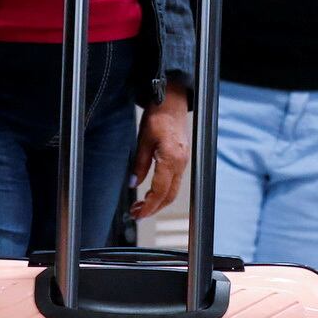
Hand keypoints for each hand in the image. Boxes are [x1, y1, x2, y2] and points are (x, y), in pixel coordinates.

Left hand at [129, 91, 189, 218]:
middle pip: (169, 196)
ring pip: (173, 191)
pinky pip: (175, 183)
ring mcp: (183, 163)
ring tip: (141, 207)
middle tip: (137, 214)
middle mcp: (181, 163)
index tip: (138, 213)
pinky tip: (152, 194)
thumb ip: (139, 165)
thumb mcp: (143, 140)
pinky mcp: (182, 161)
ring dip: (158, 202)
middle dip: (153, 209)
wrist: (173, 103)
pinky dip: (163, 193)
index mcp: (171, 158)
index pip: (160, 190)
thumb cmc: (159, 116)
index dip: (149, 205)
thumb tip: (133, 183)